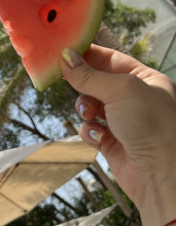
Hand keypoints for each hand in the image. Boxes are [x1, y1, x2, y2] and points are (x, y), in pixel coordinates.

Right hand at [60, 45, 175, 225]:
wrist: (162, 174)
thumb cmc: (152, 125)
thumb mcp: (120, 90)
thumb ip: (89, 75)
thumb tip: (65, 56)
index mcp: (144, 79)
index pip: (109, 58)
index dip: (86, 54)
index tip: (62, 51)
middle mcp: (134, 98)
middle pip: (96, 81)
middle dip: (83, 84)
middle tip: (65, 79)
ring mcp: (122, 120)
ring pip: (89, 105)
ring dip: (85, 108)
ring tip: (90, 115)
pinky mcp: (111, 142)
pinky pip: (90, 129)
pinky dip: (89, 131)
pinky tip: (98, 137)